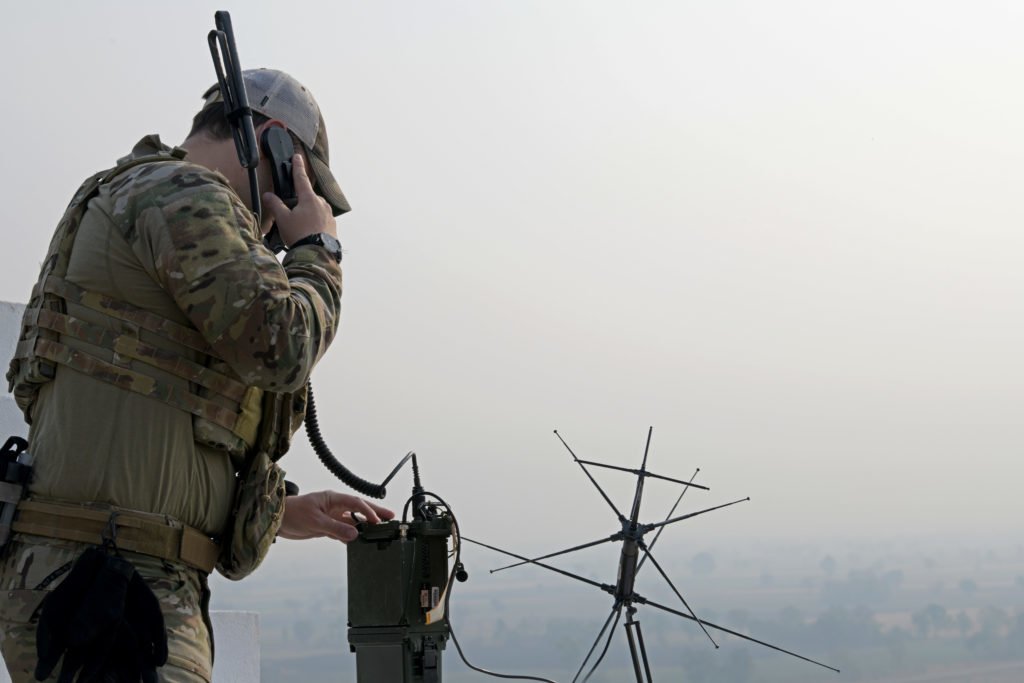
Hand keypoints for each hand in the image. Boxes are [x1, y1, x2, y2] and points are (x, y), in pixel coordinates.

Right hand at [262, 154, 337, 245]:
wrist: (318, 254)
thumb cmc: (299, 235)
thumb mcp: (283, 219)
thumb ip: (275, 205)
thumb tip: (268, 195)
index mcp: (309, 198)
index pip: (301, 178)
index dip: (298, 167)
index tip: (298, 157)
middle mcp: (322, 204)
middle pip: (308, 196)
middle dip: (300, 201)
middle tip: (291, 214)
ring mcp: (329, 215)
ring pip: (316, 208)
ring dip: (307, 213)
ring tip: (298, 227)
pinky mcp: (333, 226)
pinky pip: (321, 220)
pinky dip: (314, 223)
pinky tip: (307, 232)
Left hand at [277, 490, 394, 542]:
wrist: (276, 520)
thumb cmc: (292, 513)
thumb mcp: (315, 521)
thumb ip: (335, 528)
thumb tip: (355, 535)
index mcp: (333, 498)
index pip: (356, 503)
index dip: (368, 511)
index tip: (377, 521)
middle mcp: (334, 506)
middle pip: (359, 508)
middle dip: (375, 512)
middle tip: (390, 517)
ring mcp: (331, 516)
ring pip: (353, 520)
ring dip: (365, 524)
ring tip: (380, 529)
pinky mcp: (327, 526)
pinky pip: (344, 529)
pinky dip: (352, 534)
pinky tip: (360, 539)